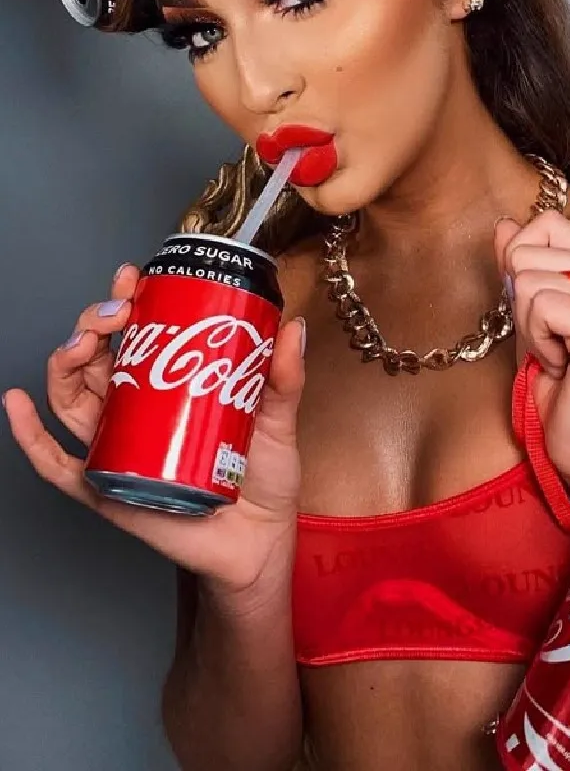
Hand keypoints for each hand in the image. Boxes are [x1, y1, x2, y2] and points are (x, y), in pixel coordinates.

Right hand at [4, 264, 306, 598]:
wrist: (260, 542)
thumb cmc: (263, 479)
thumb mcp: (277, 419)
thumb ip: (283, 377)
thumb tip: (291, 328)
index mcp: (169, 386)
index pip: (136, 335)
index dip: (126, 301)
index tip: (133, 279)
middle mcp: (136, 410)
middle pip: (96, 358)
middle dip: (94, 325)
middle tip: (116, 314)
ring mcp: (117, 447)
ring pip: (71, 397)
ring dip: (64, 364)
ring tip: (79, 345)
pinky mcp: (106, 489)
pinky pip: (56, 463)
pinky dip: (29, 434)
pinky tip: (16, 404)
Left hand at [495, 210, 569, 517]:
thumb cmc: (553, 382)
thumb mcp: (525, 313)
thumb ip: (517, 265)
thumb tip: (504, 224)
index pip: (544, 223)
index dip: (521, 267)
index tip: (541, 315)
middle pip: (528, 249)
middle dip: (520, 302)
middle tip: (550, 342)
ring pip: (529, 278)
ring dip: (529, 326)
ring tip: (557, 354)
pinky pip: (541, 305)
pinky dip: (538, 341)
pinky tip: (561, 365)